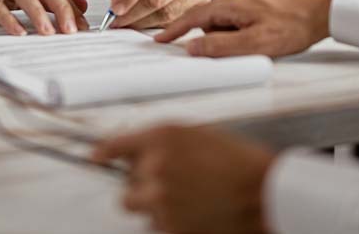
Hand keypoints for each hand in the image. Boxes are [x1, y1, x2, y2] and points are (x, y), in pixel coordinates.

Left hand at [91, 124, 273, 233]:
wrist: (263, 191)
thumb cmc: (237, 161)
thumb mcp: (196, 134)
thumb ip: (162, 142)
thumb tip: (136, 153)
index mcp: (160, 137)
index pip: (115, 145)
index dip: (103, 154)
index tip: (95, 158)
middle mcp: (154, 166)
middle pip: (126, 186)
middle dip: (142, 187)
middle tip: (170, 186)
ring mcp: (159, 199)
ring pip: (140, 208)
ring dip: (155, 207)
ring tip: (189, 200)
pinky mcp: (169, 226)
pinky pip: (157, 226)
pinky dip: (171, 222)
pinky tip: (196, 212)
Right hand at [156, 0, 333, 57]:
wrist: (325, 12)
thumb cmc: (294, 27)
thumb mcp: (256, 44)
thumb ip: (221, 47)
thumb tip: (192, 49)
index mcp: (233, 4)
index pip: (194, 17)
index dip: (175, 29)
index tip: (160, 39)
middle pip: (208, 18)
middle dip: (204, 36)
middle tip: (215, 49)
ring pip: (225, 19)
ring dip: (226, 36)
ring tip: (250, 47)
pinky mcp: (261, 3)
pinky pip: (239, 18)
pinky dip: (237, 32)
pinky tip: (255, 40)